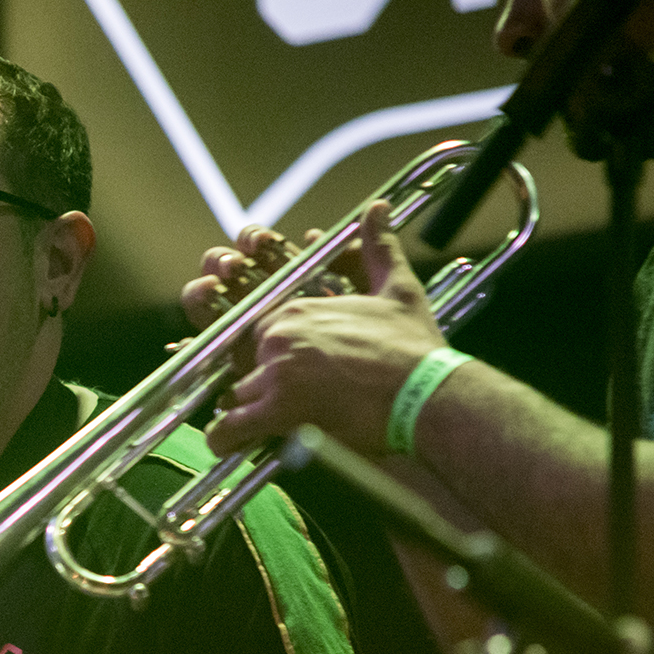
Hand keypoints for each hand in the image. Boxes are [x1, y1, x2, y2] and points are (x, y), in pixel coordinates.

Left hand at [184, 203, 445, 458]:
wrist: (430, 395)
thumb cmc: (417, 350)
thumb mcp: (399, 291)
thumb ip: (379, 250)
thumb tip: (376, 210)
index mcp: (299, 309)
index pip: (258, 330)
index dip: (265, 353)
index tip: (276, 371)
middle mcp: (280, 334)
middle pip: (242, 361)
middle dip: (254, 380)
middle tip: (274, 401)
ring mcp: (276, 370)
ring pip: (235, 393)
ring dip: (243, 409)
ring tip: (258, 425)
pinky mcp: (280, 408)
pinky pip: (231, 426)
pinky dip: (223, 437)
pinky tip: (224, 444)